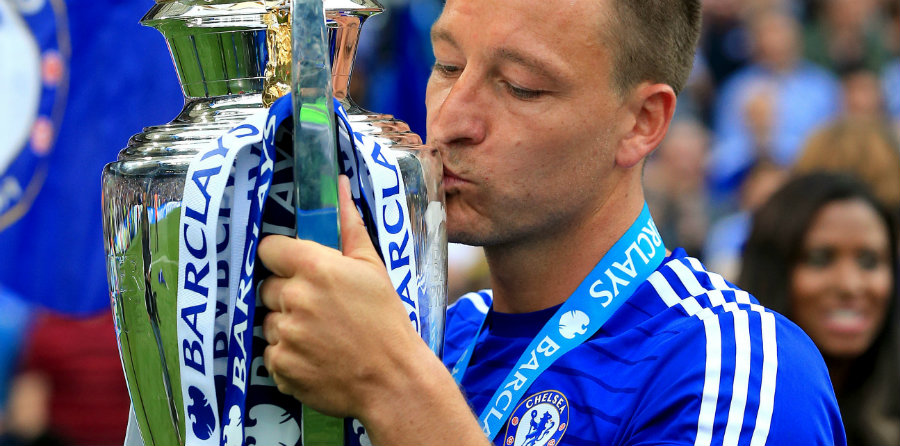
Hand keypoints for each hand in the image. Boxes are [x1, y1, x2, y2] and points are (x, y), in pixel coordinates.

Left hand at [258, 175, 421, 418]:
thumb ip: (350, 225)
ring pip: (269, 322)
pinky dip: (288, 356)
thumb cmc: (386, 320)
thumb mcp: (372, 267)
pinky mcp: (280, 366)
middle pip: (267, 287)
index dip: (282, 259)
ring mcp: (285, 335)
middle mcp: (294, 298)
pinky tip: (315, 357)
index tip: (297, 270)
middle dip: (287, 295)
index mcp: (315, 267)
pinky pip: (271, 353)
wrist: (393, 379)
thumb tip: (340, 186)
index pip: (268, 249)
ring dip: (287, 327)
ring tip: (321, 336)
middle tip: (319, 309)